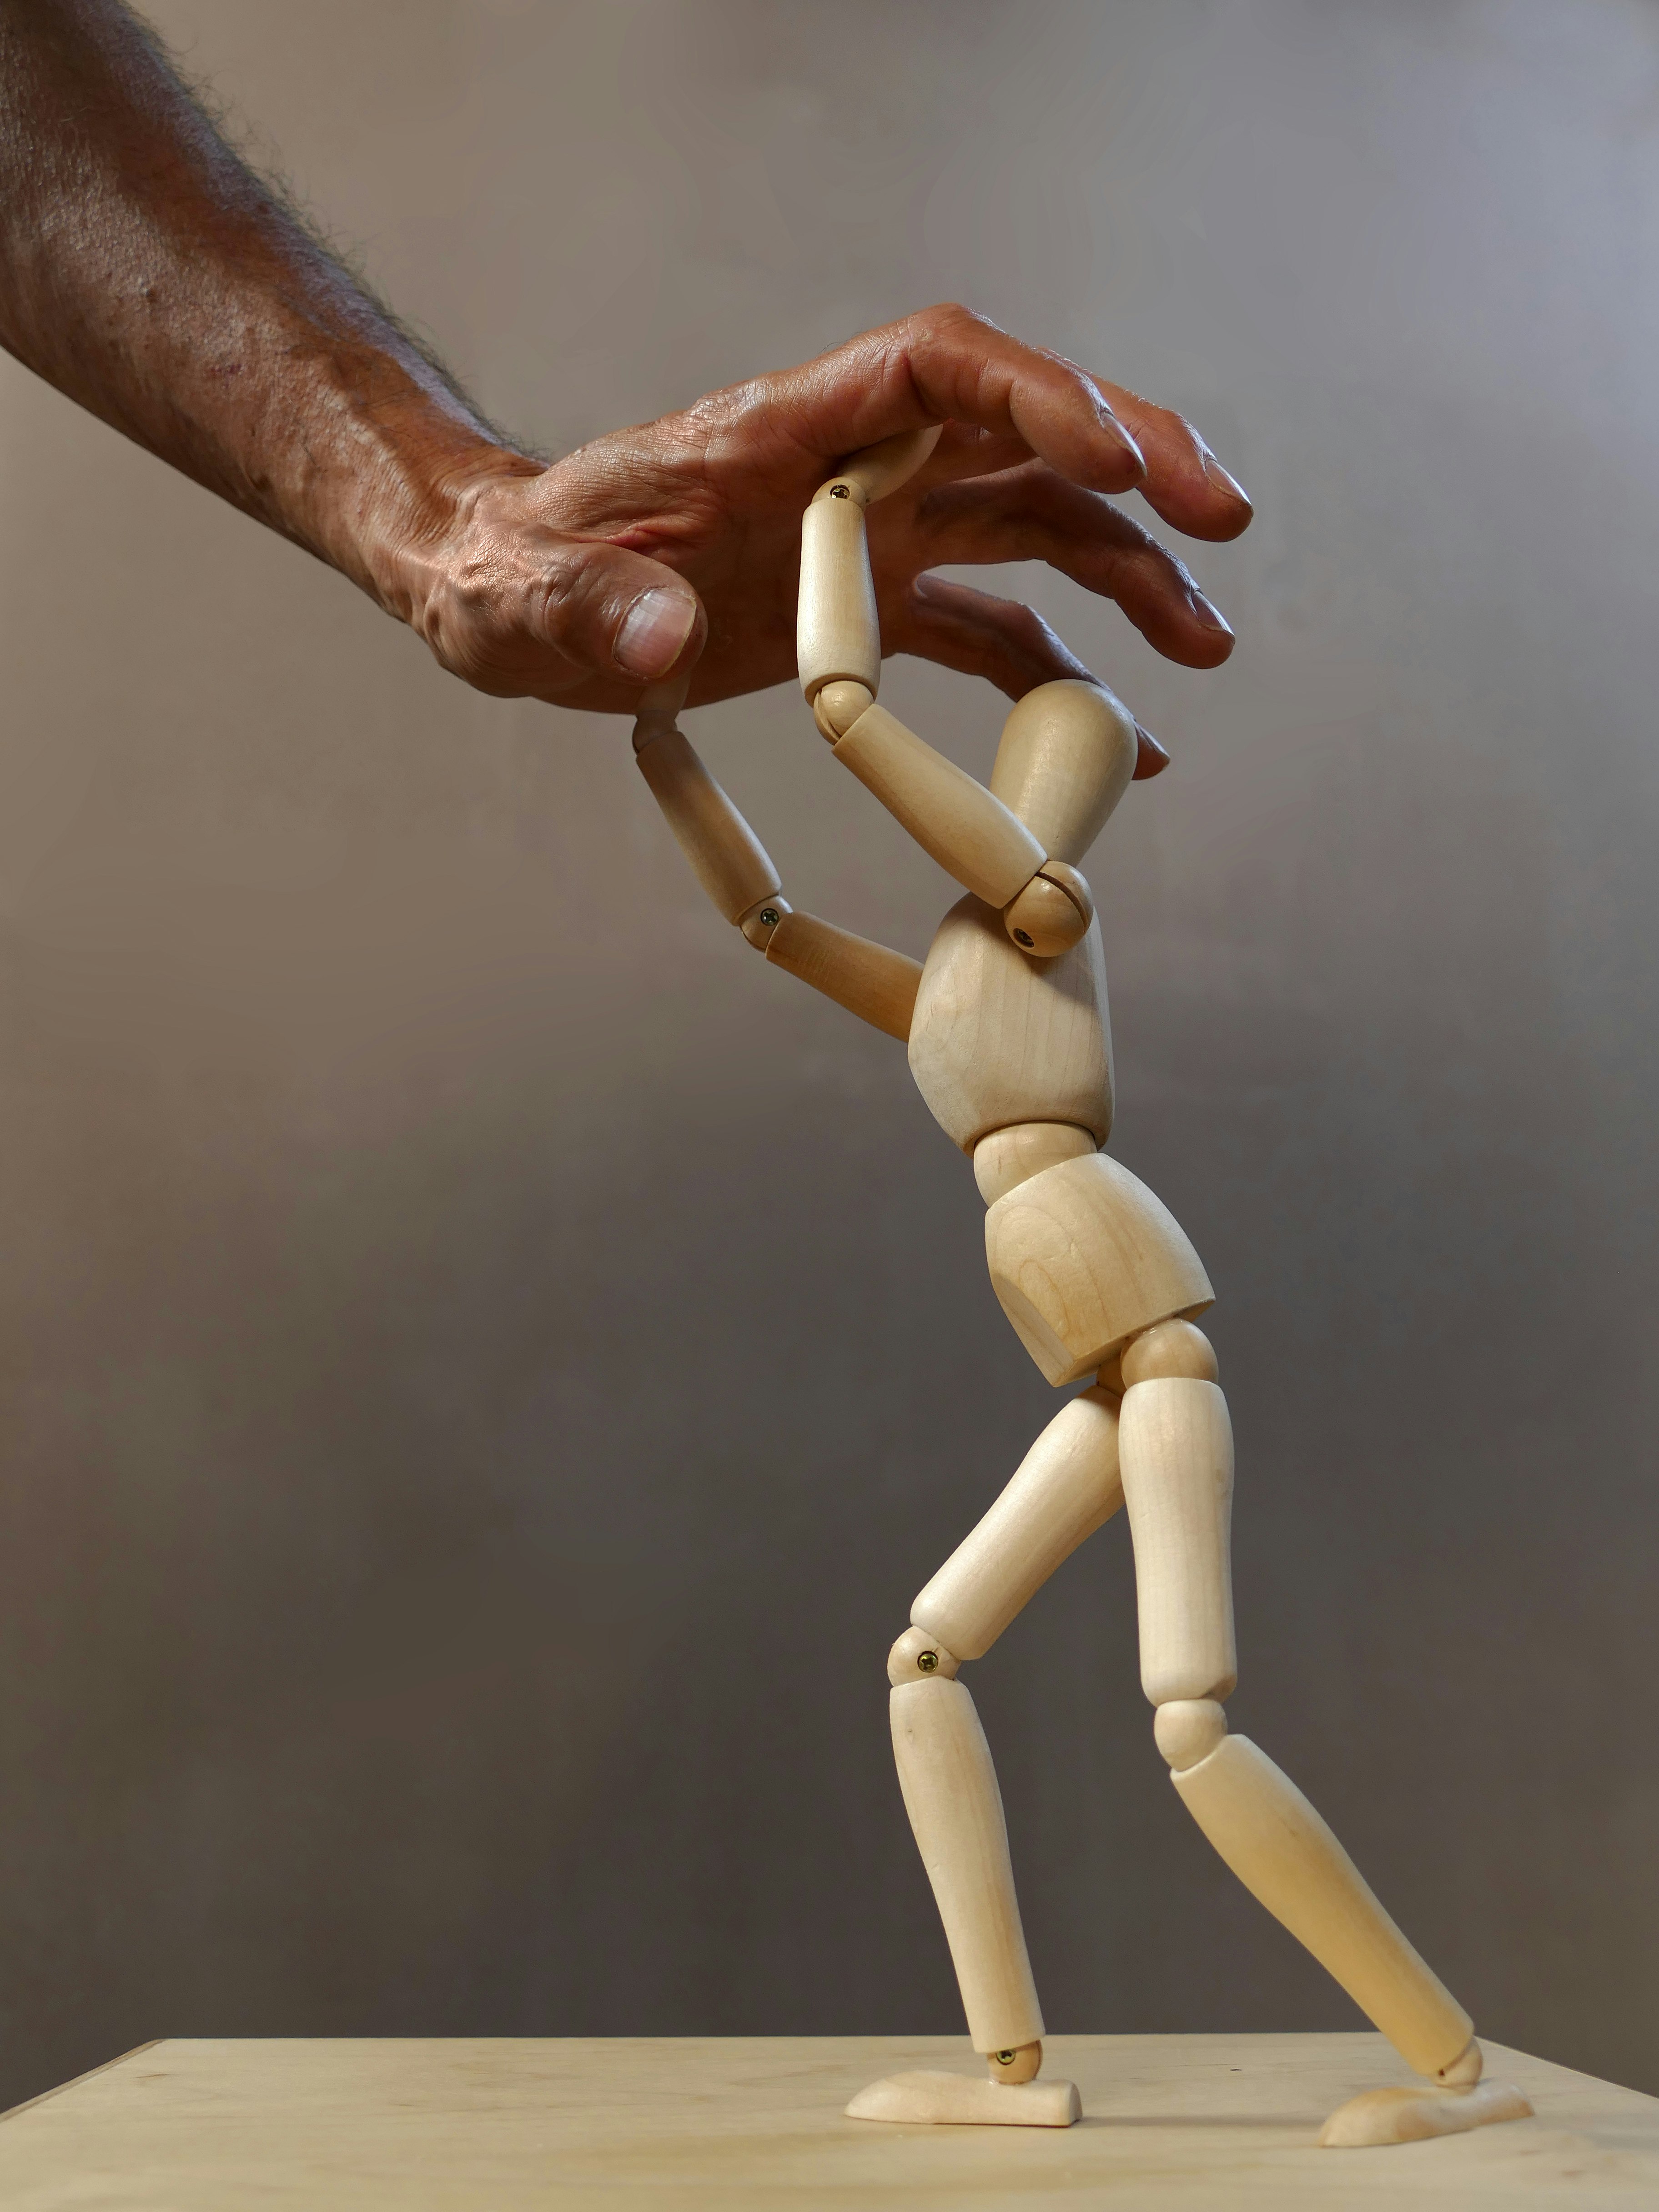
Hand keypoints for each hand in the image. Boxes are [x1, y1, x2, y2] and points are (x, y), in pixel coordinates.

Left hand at [381, 305, 1251, 767]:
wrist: (511, 599)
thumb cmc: (514, 576)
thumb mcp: (528, 598)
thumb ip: (593, 609)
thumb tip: (655, 640)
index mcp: (780, 432)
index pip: (935, 368)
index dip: (1033, 394)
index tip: (1109, 455)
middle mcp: (848, 471)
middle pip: (1020, 432)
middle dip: (1132, 460)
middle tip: (1221, 516)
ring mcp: (872, 539)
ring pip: (1033, 525)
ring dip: (1128, 572)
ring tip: (1207, 643)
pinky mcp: (873, 611)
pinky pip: (992, 628)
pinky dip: (1060, 675)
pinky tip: (1123, 736)